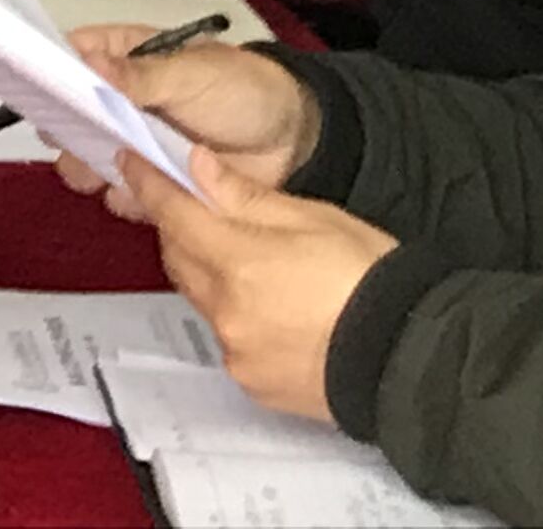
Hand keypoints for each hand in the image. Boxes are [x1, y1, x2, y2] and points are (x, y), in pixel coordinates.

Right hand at [59, 28, 323, 204]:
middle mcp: (120, 101)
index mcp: (123, 57)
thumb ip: (139, 75)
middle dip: (67, 134)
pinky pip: (124, 194)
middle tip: (78, 148)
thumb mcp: (192, 74)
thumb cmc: (241, 90)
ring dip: (91, 171)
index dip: (50, 74)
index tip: (39, 94)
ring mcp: (135, 143)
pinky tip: (141, 200)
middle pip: (70, 116)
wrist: (294, 141)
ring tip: (108, 178)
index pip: (71, 59)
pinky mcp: (154, 182)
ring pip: (90, 159)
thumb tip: (87, 62)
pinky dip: (126, 200)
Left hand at [122, 150, 394, 420]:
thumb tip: (196, 165)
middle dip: (181, 229)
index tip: (130, 161)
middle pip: (180, 258)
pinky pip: (226, 338)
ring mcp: (236, 351)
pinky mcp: (252, 382)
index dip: (149, 184)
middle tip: (199, 208)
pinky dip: (234, 316)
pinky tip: (269, 308)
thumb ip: (246, 196)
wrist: (412, 360)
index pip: (173, 214)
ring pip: (201, 299)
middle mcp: (226, 310)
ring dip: (209, 274)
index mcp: (239, 261)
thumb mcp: (314, 218)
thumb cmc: (371, 280)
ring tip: (248, 262)